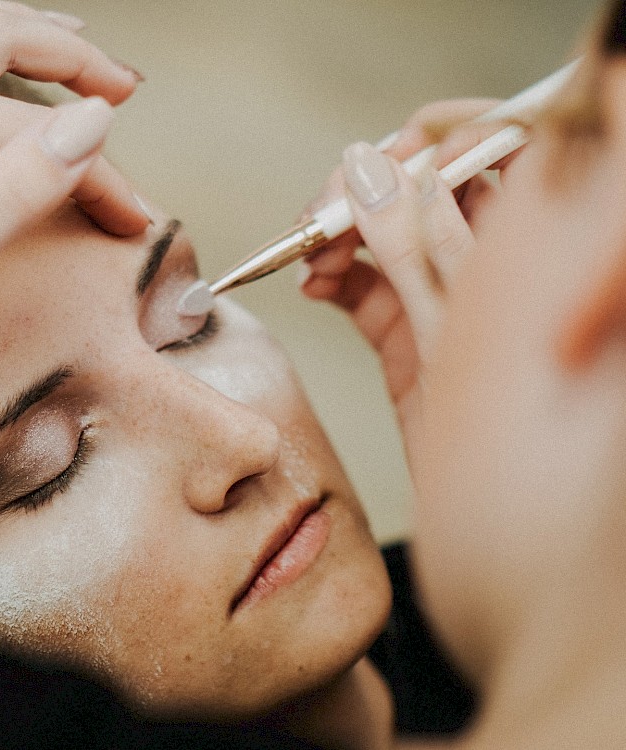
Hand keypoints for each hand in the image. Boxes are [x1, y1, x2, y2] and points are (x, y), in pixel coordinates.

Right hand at [298, 99, 517, 457]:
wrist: (489, 518)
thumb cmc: (502, 431)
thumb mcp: (452, 327)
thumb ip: (409, 244)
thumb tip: (364, 167)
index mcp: (530, 243)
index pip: (493, 146)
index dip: (436, 140)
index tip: (385, 161)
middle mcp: (487, 261)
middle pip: (424, 184)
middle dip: (368, 187)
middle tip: (326, 214)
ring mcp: (442, 295)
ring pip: (385, 230)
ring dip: (338, 231)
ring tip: (310, 256)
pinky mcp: (404, 330)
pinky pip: (362, 281)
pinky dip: (330, 273)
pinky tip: (311, 281)